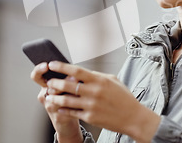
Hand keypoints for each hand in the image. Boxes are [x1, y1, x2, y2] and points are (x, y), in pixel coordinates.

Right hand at [31, 63, 82, 141]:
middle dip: (62, 81)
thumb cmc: (68, 100)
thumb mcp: (65, 87)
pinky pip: (66, 108)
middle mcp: (45, 95)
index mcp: (45, 85)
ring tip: (80, 88)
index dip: (39, 70)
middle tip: (73, 77)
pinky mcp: (58, 116)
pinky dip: (75, 103)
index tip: (47, 65)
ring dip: (70, 92)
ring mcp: (50, 106)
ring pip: (58, 97)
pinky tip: (82, 101)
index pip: (37, 75)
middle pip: (49, 85)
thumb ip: (66, 78)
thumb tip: (75, 72)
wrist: (68, 122)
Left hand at [45, 61, 160, 142]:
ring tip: (49, 95)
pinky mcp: (89, 117)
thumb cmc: (124, 98)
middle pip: (68, 85)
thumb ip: (97, 76)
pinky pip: (72, 112)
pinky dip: (63, 110)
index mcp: (99, 80)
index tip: (52, 64)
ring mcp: (90, 105)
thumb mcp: (113, 80)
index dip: (62, 67)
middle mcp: (94, 92)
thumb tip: (83, 72)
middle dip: (55, 82)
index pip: (76, 70)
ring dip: (55, 98)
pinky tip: (58, 108)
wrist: (132, 117)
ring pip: (66, 100)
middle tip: (49, 81)